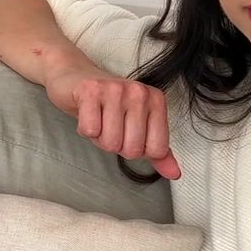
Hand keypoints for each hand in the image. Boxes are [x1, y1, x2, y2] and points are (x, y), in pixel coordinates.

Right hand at [45, 64, 179, 179]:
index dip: (138, 150)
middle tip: (109, 124)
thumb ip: (158, 151)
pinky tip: (86, 113)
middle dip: (116, 145)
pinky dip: (85, 129)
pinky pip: (90, 130)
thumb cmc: (108, 104)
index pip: (156, 150)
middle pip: (132, 149)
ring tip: (98, 119)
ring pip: (110, 142)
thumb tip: (174, 174)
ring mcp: (115, 89)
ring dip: (99, 138)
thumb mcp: (139, 125)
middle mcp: (139, 92)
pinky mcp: (90, 91)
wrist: (76, 76)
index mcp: (156, 100)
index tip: (128, 132)